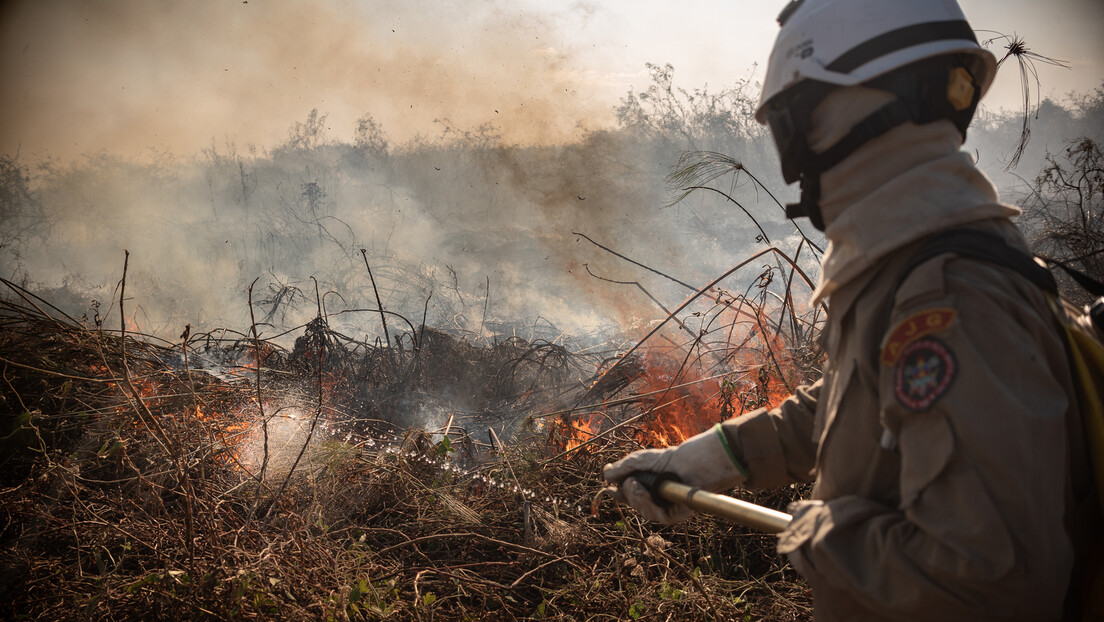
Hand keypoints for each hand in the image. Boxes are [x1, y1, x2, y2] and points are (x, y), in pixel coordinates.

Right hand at [603, 425, 746, 523]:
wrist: (691, 463)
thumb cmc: (669, 459)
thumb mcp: (641, 461)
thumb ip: (623, 468)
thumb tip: (605, 475)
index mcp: (646, 485)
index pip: (628, 494)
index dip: (619, 494)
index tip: (610, 489)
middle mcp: (655, 498)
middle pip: (634, 505)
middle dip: (629, 496)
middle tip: (630, 483)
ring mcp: (666, 507)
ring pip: (644, 512)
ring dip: (637, 500)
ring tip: (637, 486)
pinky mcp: (676, 515)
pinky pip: (658, 517)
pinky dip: (651, 507)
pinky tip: (648, 496)